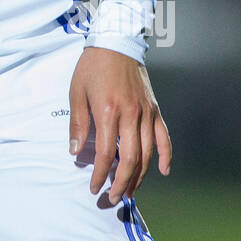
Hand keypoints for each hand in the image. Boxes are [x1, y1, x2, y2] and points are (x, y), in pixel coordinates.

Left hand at [68, 47, 171, 202]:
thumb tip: (74, 152)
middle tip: (113, 198)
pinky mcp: (155, 109)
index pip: (104, 153)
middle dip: (122, 183)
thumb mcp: (76, 93)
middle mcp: (131, 115)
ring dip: (140, 176)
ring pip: (148, 153)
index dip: (99, 174)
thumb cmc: (92, 67)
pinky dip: (166, 155)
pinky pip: (164, 137)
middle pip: (130, 159)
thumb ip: (77, 124)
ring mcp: (146, 113)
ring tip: (130, 191)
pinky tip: (163, 171)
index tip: (94, 188)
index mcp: (108, 112)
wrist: (116, 43)